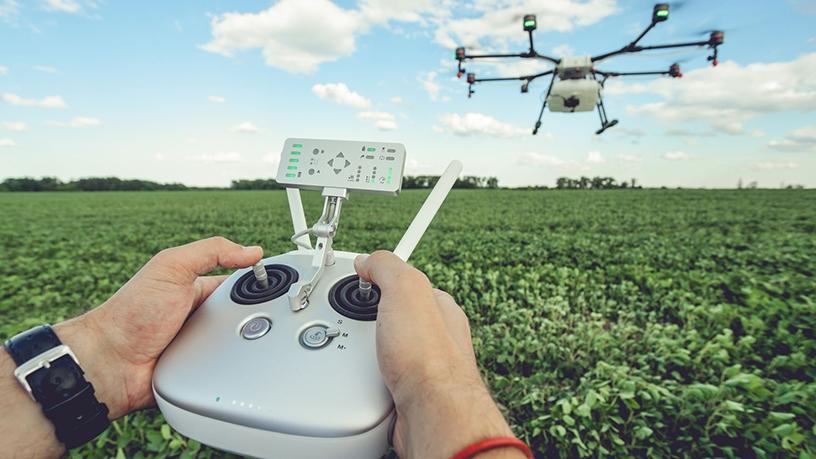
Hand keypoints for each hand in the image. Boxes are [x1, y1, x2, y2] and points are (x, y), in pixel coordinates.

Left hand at [60, 237, 262, 417]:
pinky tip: (239, 362)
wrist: (111, 363)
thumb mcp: (172, 267)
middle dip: (256, 315)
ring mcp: (204, 345)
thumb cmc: (132, 312)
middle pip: (245, 315)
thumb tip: (251, 250)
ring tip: (256, 338)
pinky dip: (235, 365)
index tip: (280, 282)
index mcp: (198, 288)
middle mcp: (203, 317)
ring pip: (241, 343)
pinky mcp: (202, 371)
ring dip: (247, 341)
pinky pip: (229, 368)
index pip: (239, 282)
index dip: (258, 280)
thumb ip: (211, 252)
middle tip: (270, 315)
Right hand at [355, 251, 521, 458]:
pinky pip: (377, 379)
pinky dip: (366, 379)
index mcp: (439, 308)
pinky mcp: (407, 393)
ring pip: (381, 351)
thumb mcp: (406, 289)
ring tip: (362, 356)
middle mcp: (434, 338)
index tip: (360, 280)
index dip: (379, 281)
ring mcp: (421, 367)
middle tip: (358, 326)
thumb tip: (369, 260)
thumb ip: (387, 267)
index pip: (404, 285)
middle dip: (368, 322)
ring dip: (365, 354)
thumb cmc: (429, 356)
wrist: (431, 413)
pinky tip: (366, 379)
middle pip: (388, 319)